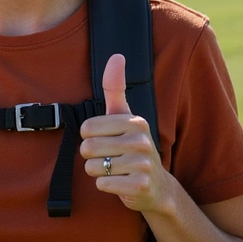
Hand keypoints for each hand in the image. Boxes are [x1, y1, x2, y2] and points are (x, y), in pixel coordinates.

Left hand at [79, 54, 167, 212]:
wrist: (155, 186)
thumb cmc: (132, 147)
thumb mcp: (124, 116)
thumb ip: (115, 87)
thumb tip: (117, 55)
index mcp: (135, 121)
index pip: (87, 127)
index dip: (89, 136)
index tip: (106, 139)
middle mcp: (141, 140)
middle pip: (87, 148)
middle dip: (92, 156)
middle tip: (109, 157)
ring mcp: (142, 164)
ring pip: (93, 167)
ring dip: (98, 172)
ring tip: (115, 169)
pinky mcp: (139, 185)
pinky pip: (102, 184)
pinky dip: (105, 186)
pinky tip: (120, 183)